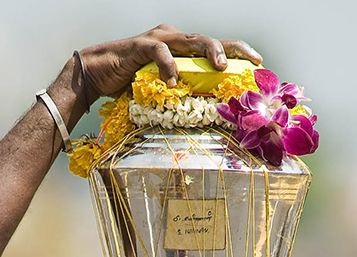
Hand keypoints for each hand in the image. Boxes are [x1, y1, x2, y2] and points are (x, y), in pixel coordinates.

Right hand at [77, 25, 261, 103]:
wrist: (97, 74)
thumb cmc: (130, 86)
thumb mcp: (162, 93)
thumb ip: (181, 96)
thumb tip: (205, 117)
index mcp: (182, 50)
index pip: (214, 48)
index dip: (237, 52)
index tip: (258, 63)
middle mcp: (174, 39)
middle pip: (209, 40)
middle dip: (232, 49)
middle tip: (249, 62)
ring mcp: (158, 40)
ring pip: (190, 40)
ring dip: (208, 52)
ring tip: (219, 67)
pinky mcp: (141, 46)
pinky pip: (159, 52)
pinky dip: (168, 66)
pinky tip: (172, 82)